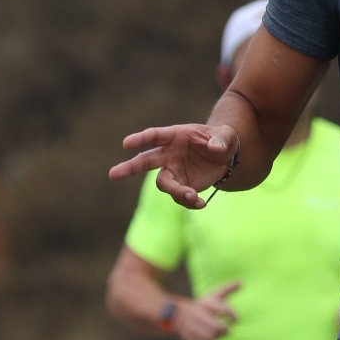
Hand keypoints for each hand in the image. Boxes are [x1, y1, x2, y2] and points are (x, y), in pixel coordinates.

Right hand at [109, 123, 236, 208]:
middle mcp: (168, 154)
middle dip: (129, 168)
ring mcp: (173, 171)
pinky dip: (188, 202)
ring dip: (175, 192)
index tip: (126, 144)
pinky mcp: (181, 186)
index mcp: (174, 136)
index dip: (140, 139)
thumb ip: (221, 141)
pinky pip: (179, 196)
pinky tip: (201, 203)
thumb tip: (215, 149)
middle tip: (113, 175)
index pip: (154, 136)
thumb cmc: (221, 140)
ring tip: (193, 196)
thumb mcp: (227, 137)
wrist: (225, 157)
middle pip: (144, 161)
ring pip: (164, 184)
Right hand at [173, 282, 240, 339]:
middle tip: (226, 330)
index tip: (236, 320)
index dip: (233, 316)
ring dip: (217, 337)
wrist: (177, 314)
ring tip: (218, 334)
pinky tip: (210, 339)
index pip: (224, 310)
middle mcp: (199, 314)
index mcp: (206, 303)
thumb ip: (228, 289)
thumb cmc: (203, 305)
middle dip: (225, 330)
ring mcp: (192, 326)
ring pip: (210, 337)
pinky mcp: (188, 336)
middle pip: (217, 327)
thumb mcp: (214, 295)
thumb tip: (242, 281)